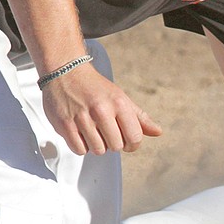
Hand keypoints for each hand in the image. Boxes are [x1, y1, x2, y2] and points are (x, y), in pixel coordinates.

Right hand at [41, 65, 162, 154]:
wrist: (66, 72)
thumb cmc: (95, 88)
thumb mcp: (121, 98)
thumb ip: (139, 118)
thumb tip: (158, 132)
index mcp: (118, 103)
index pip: (135, 138)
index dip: (132, 144)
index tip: (126, 141)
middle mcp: (101, 110)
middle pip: (116, 146)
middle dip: (113, 143)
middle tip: (106, 132)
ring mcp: (82, 117)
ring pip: (98, 150)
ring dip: (96, 145)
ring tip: (92, 131)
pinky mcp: (65, 124)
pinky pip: (79, 150)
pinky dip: (81, 146)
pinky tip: (81, 133)